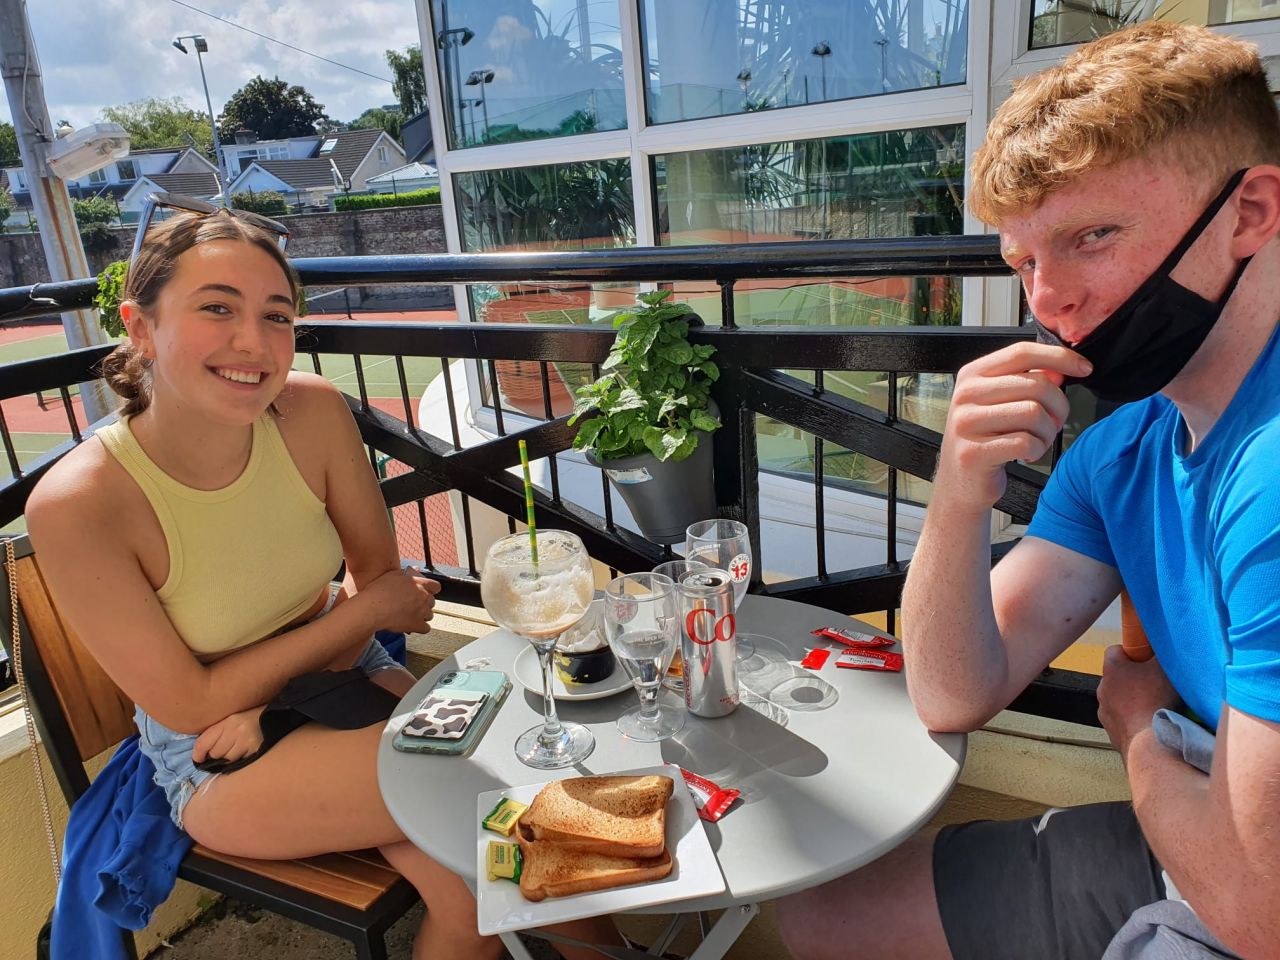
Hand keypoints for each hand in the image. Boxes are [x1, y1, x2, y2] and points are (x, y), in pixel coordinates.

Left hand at [192, 705, 265, 763]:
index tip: (198, 759)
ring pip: (227, 759)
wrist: (278, 717)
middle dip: (217, 754)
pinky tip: (245, 752)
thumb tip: (201, 751)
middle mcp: (237, 730)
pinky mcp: (256, 750)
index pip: (203, 742)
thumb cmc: (253, 718)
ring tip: (237, 749)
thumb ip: (219, 731)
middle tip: (225, 749)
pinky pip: (239, 762)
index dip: (198, 754)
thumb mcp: (234, 719)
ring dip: (229, 758)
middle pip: (215, 753)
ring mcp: (247, 741)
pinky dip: (240, 759)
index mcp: (229, 720)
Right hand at [360, 566, 442, 633]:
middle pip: (432, 602)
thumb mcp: (392, 575)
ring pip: (430, 615)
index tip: (424, 592)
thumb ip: (408, 572)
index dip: (430, 590)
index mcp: (419, 584)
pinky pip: (426, 628)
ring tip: (410, 615)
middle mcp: (423, 597)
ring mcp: (421, 612)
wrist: (372, 608)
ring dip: (422, 615)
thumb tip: (417, 569)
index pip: (436, 587)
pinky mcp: (417, 625)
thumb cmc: (378, 590)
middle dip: (424, 603)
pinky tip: (412, 625)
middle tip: (412, 604)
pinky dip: (420, 628)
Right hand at [935, 343, 1090, 510]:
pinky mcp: (973, 452)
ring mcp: (966, 423)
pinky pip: (1026, 442)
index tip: (1084, 368)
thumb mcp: (1001, 403)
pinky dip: (1037, 450)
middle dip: (1059, 406)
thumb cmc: (985, 440)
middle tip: (1056, 423)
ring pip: (1034, 413)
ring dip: (1048, 432)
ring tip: (1038, 441)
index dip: (1059, 357)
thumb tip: (1059, 369)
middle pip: (1036, 384)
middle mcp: (965, 394)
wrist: (960, 483)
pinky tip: (1027, 454)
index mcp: (972, 375)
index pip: (1022, 352)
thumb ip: (1026, 382)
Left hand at [1097, 644, 1178, 759]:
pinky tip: (1150, 724)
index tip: (1146, 658)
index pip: (1114, 650)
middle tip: (1155, 684)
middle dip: (1134, 678)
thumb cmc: (1156, 699)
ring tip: (1155, 707)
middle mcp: (1102, 689)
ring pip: (1118, 700)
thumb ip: (1162, 652)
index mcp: (1111, 669)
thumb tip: (1163, 644)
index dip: (1131, 651)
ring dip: (1132, 701)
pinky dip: (1133, 720)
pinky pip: (1122, 721)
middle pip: (1117, 677)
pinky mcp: (1111, 732)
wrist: (1149, 742)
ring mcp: (1104, 712)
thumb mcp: (1165, 667)